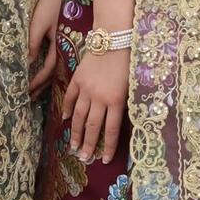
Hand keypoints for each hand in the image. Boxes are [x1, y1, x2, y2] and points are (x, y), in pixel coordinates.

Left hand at [27, 0, 65, 95]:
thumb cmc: (49, 5)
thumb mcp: (37, 25)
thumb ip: (32, 45)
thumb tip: (25, 64)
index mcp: (59, 45)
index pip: (48, 69)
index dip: (37, 81)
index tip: (26, 91)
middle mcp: (63, 46)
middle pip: (54, 72)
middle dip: (41, 86)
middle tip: (29, 98)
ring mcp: (63, 42)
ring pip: (55, 66)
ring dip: (45, 79)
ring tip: (35, 90)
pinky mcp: (60, 37)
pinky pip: (55, 58)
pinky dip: (47, 68)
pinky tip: (42, 71)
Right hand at [62, 49, 130, 163]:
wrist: (114, 38)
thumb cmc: (128, 60)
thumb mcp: (132, 84)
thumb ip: (124, 102)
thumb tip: (119, 118)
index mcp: (116, 100)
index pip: (112, 129)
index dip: (108, 146)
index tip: (103, 160)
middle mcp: (100, 98)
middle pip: (93, 126)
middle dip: (88, 144)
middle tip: (84, 158)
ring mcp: (86, 89)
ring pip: (79, 116)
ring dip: (76, 132)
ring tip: (74, 146)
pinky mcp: (77, 80)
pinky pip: (71, 98)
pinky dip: (68, 109)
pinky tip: (67, 119)